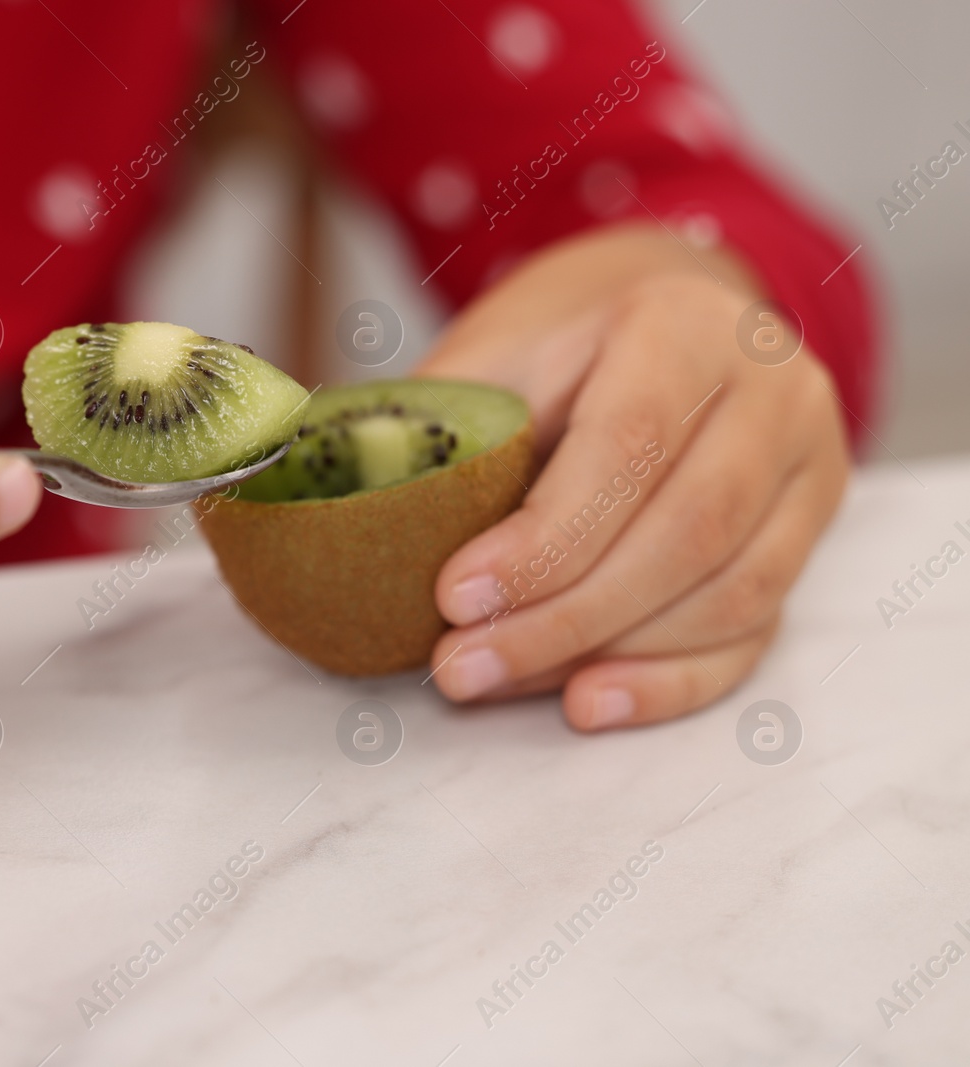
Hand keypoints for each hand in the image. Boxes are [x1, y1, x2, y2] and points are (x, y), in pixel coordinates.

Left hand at [421, 225, 849, 729]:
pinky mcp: (809, 535)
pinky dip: (670, 680)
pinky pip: (755, 629)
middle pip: (688, 531)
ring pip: (732, 592)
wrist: (660, 324)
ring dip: (607, 654)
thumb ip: (434, 425)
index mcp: (686, 325)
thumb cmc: (559, 347)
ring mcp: (808, 467)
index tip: (454, 599)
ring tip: (498, 684)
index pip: (628, 448)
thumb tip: (319, 484)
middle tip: (459, 667)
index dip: (543, 541)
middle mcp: (774, 392)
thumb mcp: (495, 356)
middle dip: (564, 618)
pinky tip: (588, 703)